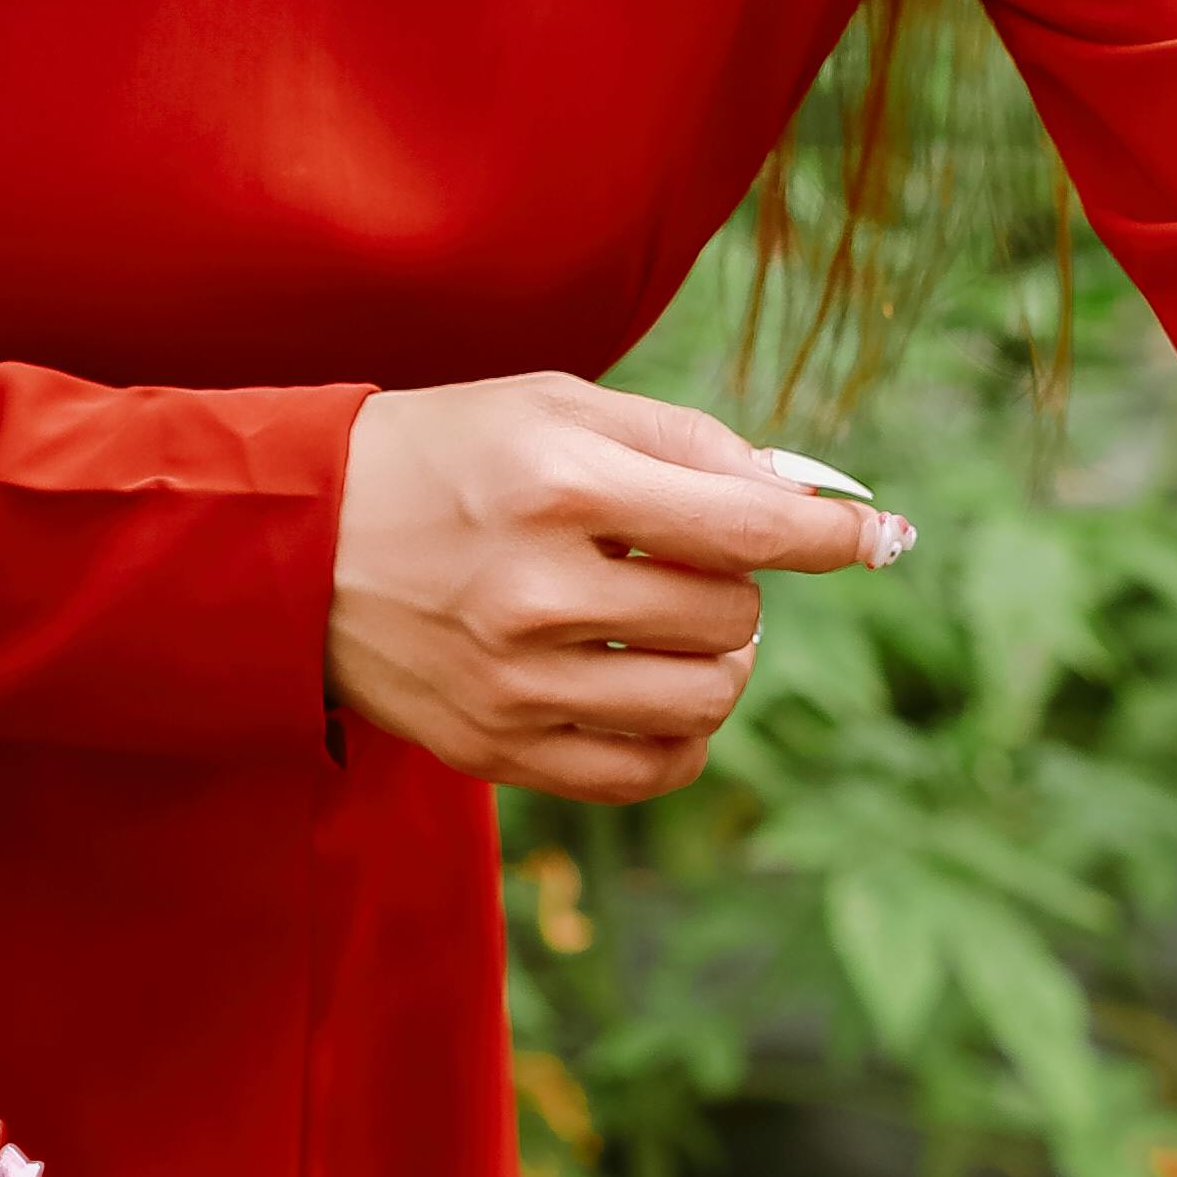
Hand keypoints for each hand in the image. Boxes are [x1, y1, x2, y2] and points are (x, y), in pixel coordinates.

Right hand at [326, 373, 909, 802]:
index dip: (834, 535)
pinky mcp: (496, 748)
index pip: (746, 526)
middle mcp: (538, 590)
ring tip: (673, 625)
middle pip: (733, 617)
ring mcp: (515, 683)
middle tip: (685, 560)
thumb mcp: (553, 405)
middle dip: (738, 586)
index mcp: (559, 485)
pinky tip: (663, 694)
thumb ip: (684, 442)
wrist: (296, 544)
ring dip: (719, 662)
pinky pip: (646, 772)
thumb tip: (805, 495)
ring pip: (705, 699)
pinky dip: (683, 737)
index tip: (881, 538)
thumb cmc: (444, 455)